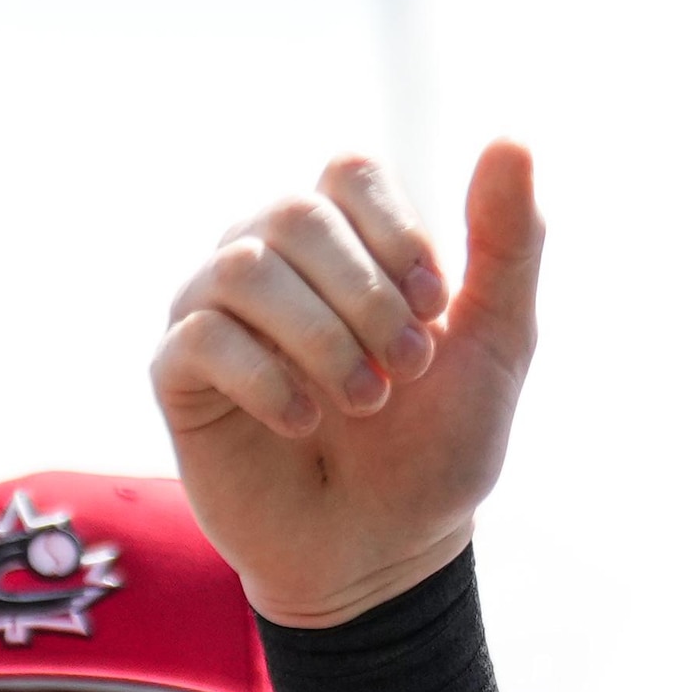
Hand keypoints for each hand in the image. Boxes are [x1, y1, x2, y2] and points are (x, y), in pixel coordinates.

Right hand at [151, 141, 546, 628]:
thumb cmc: (438, 445)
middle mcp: (271, 260)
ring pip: (243, 268)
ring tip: (366, 401)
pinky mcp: (179, 375)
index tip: (437, 306)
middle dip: (365, 294)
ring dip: (322, 339)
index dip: (395, 232)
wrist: (387, 552)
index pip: (348, 171)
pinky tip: (305, 423)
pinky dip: (268, 380)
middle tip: (409, 367)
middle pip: (294, 213)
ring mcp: (215, 312)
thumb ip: (509, 244)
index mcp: (345, 242)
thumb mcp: (498, 343)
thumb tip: (511, 138)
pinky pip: (202, 338)